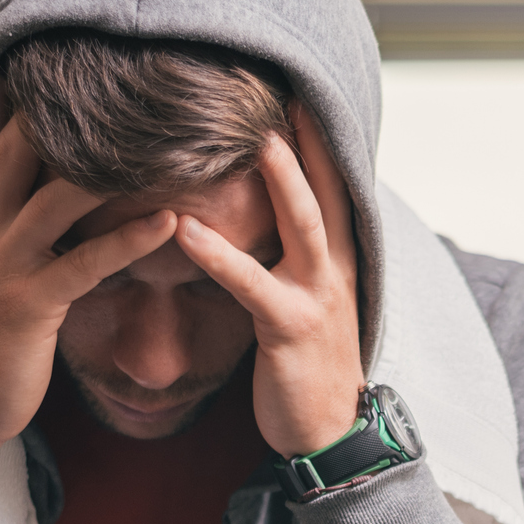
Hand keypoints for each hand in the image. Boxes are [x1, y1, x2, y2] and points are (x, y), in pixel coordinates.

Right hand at [0, 74, 179, 482]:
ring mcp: (5, 265)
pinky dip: (130, 239)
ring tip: (165, 138)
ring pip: (57, 199)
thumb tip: (47, 189)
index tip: (58, 56)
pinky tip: (170, 221)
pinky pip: (87, 262)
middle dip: (69, 112)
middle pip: (21, 148)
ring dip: (112, 167)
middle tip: (128, 77)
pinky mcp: (31, 305)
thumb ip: (14, 223)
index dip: (20, 95)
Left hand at [175, 104, 362, 457]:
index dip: (317, 142)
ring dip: (281, 179)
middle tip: (283, 89)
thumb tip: (261, 224)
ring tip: (252, 137)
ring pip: (303, 225)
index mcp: (338, 261)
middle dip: (308, 141)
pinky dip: (220, 255)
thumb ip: (288, 260)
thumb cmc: (308, 369)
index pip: (332, 188)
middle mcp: (336, 271)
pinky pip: (253, 285)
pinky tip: (185, 230)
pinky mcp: (290, 330)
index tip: (296, 94)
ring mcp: (318, 298)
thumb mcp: (306, 303)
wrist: (330, 434)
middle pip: (326, 191)